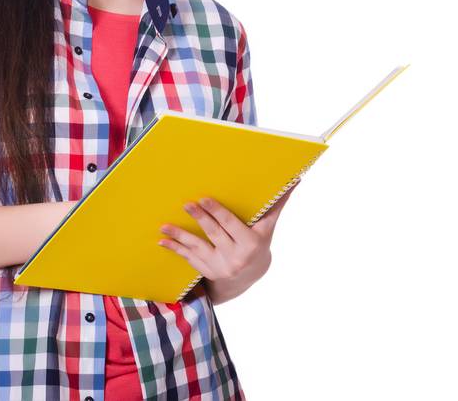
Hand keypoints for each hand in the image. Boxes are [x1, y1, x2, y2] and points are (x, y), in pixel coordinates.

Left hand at [158, 191, 290, 303]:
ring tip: (164, 225)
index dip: (218, 213)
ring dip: (181, 235)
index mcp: (252, 242)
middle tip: (187, 204)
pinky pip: (189, 258)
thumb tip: (295, 179)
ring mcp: (221, 265)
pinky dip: (176, 249)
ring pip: (198, 247)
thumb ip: (276, 206)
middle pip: (215, 234)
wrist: (248, 278)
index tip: (204, 199)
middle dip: (200, 218)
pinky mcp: (207, 271)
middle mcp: (237, 256)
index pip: (232, 225)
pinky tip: (162, 241)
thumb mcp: (267, 228)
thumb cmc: (258, 243)